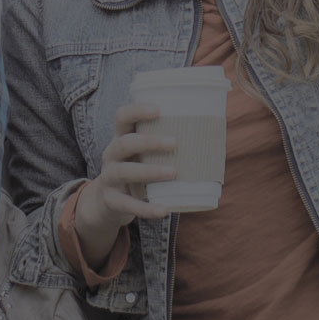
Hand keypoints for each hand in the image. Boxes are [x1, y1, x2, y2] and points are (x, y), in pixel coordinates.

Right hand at [69, 103, 174, 257]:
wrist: (107, 202)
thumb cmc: (136, 170)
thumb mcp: (142, 155)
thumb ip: (163, 145)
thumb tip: (212, 135)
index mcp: (120, 138)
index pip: (122, 117)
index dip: (137, 110)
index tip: (158, 109)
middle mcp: (111, 155)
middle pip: (124, 143)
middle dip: (148, 141)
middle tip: (174, 143)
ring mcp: (109, 179)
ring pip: (124, 171)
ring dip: (149, 171)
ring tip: (173, 172)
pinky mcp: (112, 201)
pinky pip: (128, 205)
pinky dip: (146, 209)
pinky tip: (164, 210)